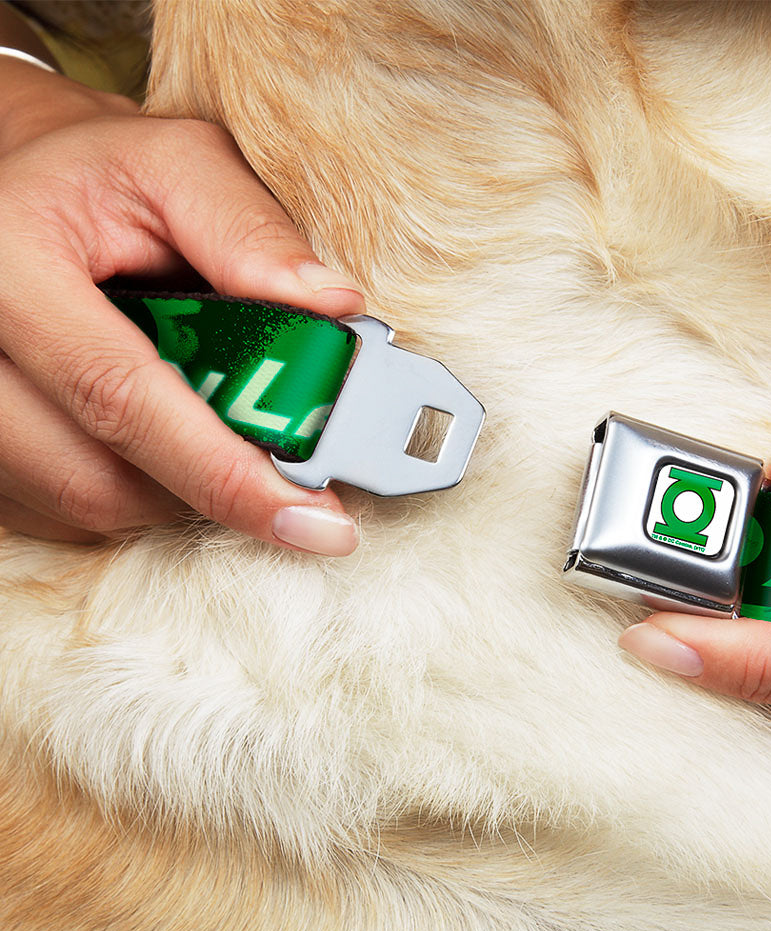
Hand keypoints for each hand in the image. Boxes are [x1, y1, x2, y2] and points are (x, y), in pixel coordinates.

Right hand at [0, 58, 363, 552]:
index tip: (315, 522)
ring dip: (175, 490)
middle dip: (212, 489)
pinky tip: (163, 439)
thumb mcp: (178, 166)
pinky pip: (62, 510)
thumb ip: (250, 231)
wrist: (18, 186)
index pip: (121, 396)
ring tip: (218, 430)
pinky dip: (135, 491)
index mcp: (9, 265)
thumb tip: (334, 308)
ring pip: (84, 504)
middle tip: (292, 482)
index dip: (224, 473)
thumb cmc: (101, 175)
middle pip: (97, 477)